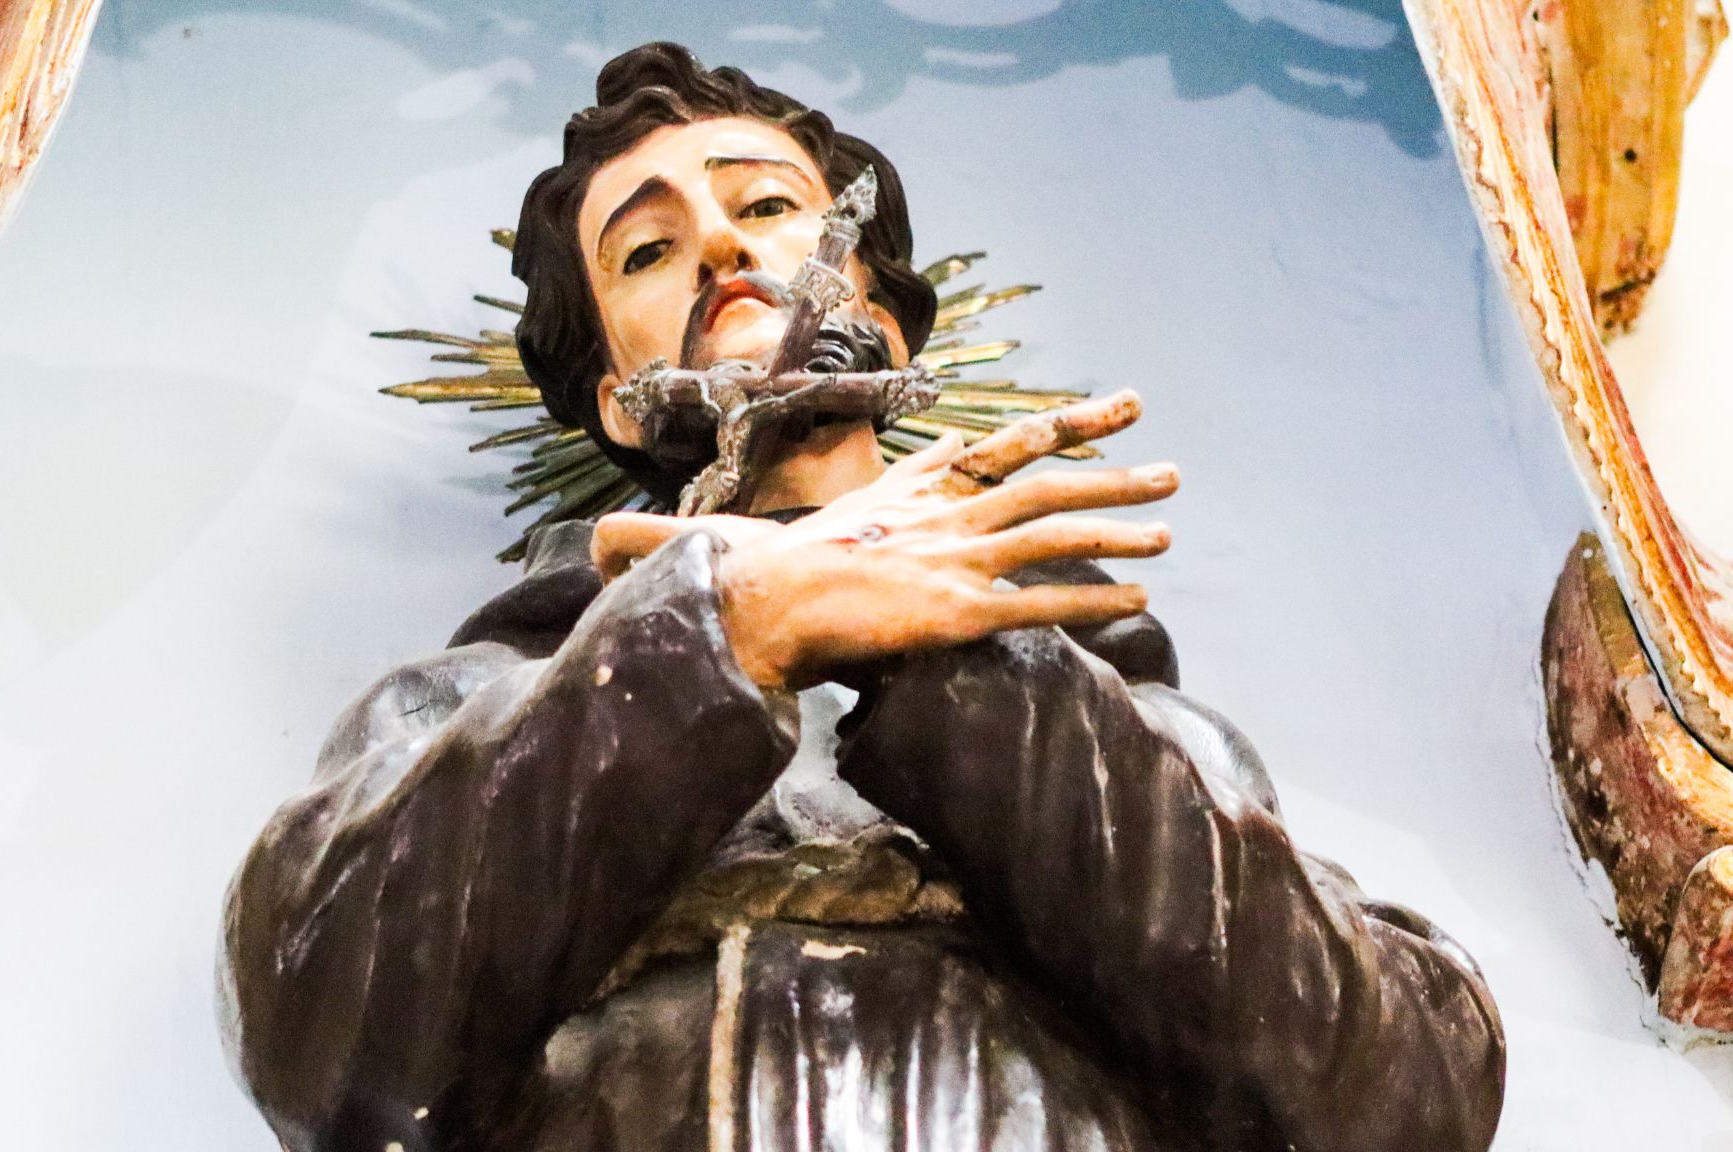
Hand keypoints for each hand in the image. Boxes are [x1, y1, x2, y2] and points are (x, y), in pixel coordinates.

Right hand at [591, 390, 1177, 690]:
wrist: (743, 608)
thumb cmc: (739, 580)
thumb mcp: (733, 542)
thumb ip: (698, 534)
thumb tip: (597, 545)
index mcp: (904, 494)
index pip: (992, 447)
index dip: (1057, 426)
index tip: (1110, 407)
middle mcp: (938, 516)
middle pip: (1041, 479)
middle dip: (1110, 471)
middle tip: (1169, 468)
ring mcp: (952, 559)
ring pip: (1054, 530)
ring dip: (1119, 527)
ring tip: (1172, 527)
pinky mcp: (958, 610)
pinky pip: (1042, 601)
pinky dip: (1095, 597)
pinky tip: (1141, 598)